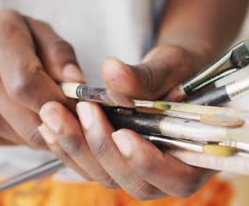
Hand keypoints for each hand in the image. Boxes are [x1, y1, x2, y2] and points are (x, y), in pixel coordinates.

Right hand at [0, 9, 83, 147]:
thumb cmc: (1, 38)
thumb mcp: (34, 30)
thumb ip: (60, 53)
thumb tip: (79, 85)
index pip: (28, 85)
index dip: (61, 102)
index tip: (82, 104)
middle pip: (31, 123)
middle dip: (64, 125)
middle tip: (77, 115)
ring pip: (28, 139)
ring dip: (50, 131)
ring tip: (53, 109)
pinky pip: (16, 142)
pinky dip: (31, 133)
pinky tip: (28, 113)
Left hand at [38, 45, 215, 198]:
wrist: (170, 74)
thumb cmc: (182, 72)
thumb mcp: (172, 66)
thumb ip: (147, 76)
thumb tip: (113, 71)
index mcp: (197, 159)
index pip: (178, 179)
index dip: (148, 163)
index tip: (123, 134)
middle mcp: (167, 173)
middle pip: (134, 183)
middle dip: (103, 149)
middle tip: (83, 111)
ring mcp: (137, 171)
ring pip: (105, 176)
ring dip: (77, 147)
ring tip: (55, 114)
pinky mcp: (113, 162)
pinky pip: (89, 165)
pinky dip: (68, 146)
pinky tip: (50, 125)